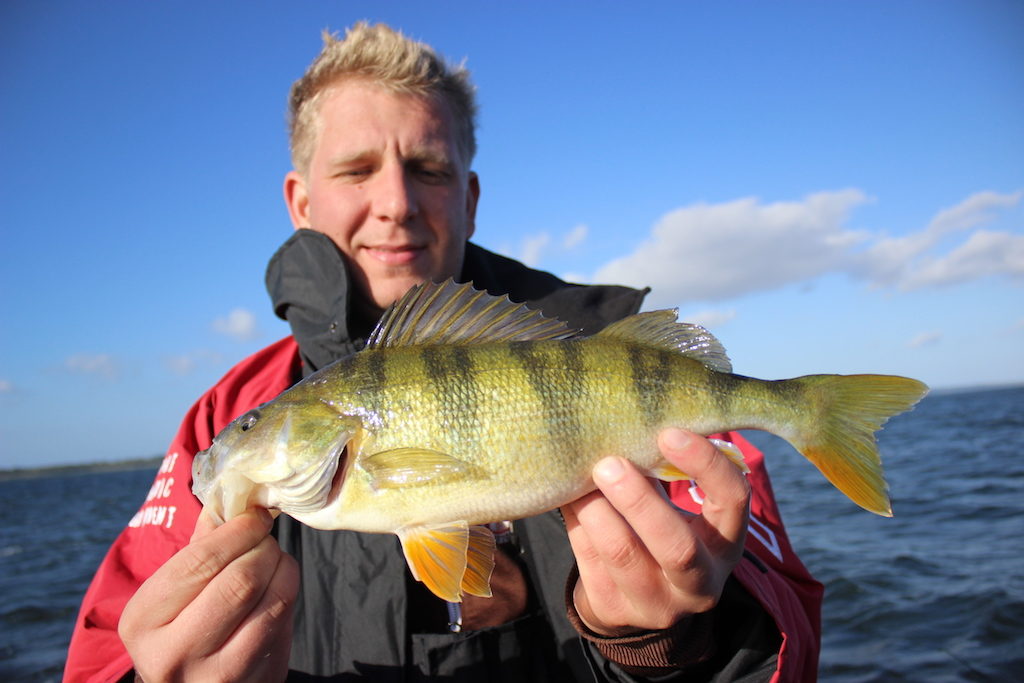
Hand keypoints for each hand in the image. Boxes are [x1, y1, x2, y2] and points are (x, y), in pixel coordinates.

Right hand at [119, 508, 298, 681]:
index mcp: (143, 621)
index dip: (237, 531)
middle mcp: (174, 654)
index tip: (254, 515)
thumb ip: (200, 545)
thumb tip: (232, 493)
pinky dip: (289, 592)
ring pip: (273, 601)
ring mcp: (218, 675)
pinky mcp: (256, 681)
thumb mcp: (172, 591)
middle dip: (263, 546)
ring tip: (273, 558)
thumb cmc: (180, 625)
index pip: (200, 561)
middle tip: (265, 537)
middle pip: (242, 580)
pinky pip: (285, 622)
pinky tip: (278, 586)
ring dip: (283, 567)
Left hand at [562, 429, 749, 635]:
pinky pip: (588, 559)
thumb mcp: (676, 505)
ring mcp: (656, 603)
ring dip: (596, 509)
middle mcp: (700, 583)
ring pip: (622, 554)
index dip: (705, 465)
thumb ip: (663, 469)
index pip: (732, 501)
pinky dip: (575, 519)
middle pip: (677, 547)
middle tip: (609, 463)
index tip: (669, 432)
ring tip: (581, 475)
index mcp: (726, 543)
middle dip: (640, 502)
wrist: (634, 596)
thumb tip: (630, 412)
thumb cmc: (659, 527)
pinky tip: (566, 493)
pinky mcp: (614, 610)